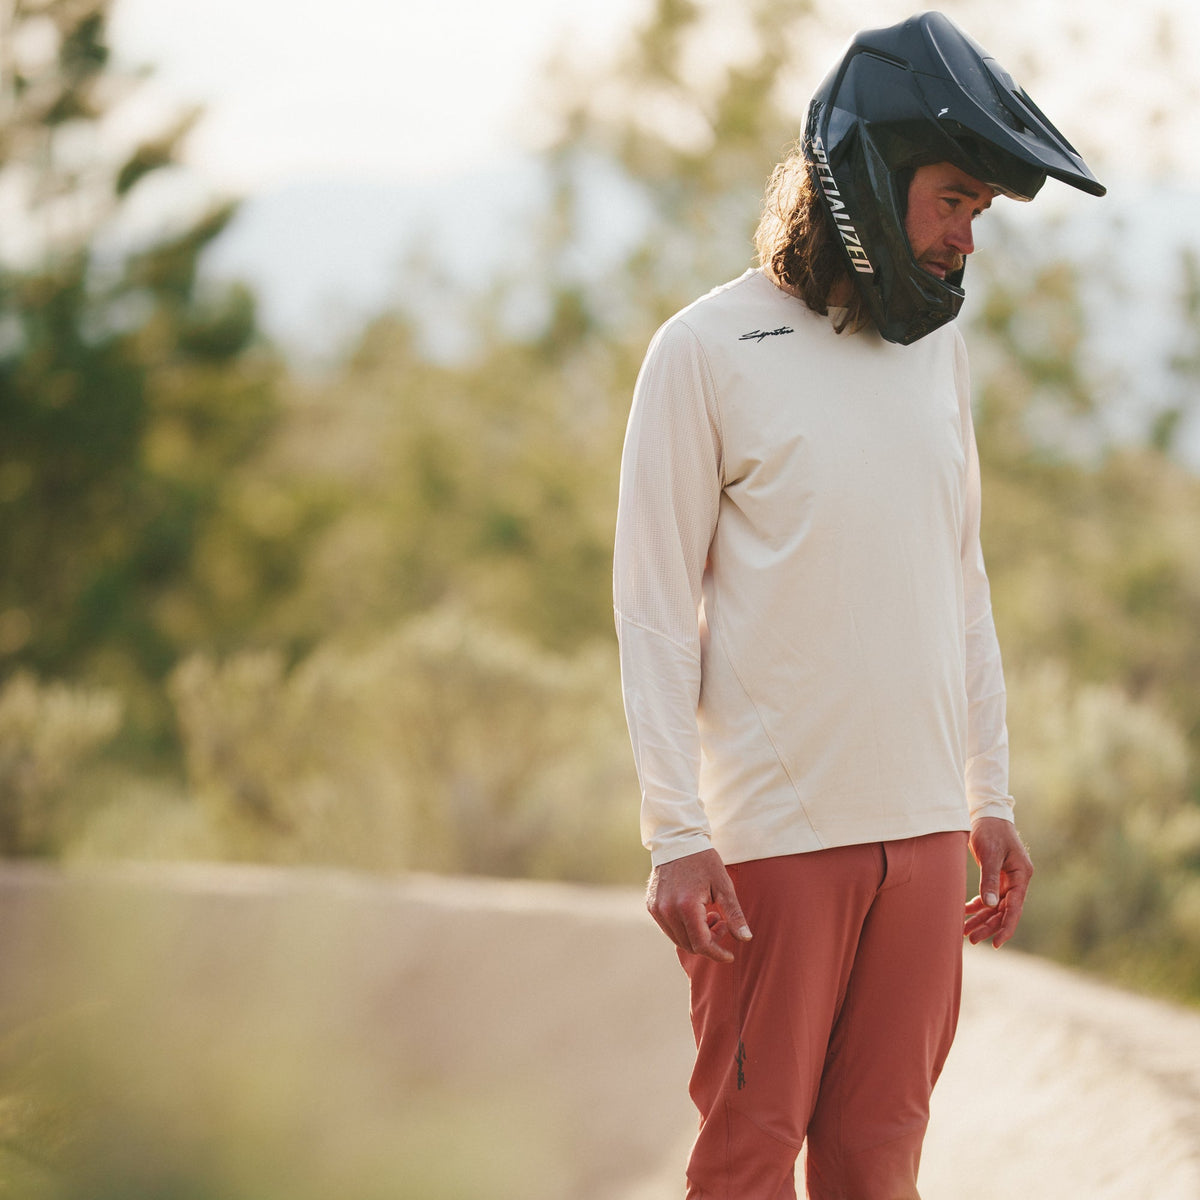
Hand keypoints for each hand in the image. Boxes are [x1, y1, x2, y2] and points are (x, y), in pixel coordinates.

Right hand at [646, 848, 752, 962]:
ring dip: (696, 936)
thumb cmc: (703, 861)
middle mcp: (667, 910)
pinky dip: (684, 928)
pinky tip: (695, 912)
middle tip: (721, 923)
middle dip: (710, 942)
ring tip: (709, 916)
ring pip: (679, 939)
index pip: (702, 944)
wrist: (677, 841)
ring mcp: (657, 909)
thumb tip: (746, 939)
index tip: (730, 955)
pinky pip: (669, 928)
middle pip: (690, 945)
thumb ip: (734, 914)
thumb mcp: (724, 885)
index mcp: (687, 906)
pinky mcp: (651, 906)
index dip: (718, 953)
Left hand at [964, 816, 1032, 948]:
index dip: (1005, 927)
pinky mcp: (996, 877)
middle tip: (971, 939)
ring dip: (981, 918)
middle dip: (988, 926)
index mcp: (1021, 876)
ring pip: (995, 906)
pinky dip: (977, 905)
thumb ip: (989, 879)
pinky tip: (964, 912)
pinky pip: (988, 897)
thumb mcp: (990, 854)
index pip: (1014, 908)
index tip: (996, 944)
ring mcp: (1007, 880)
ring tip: (964, 931)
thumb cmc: (990, 831)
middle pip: (1003, 911)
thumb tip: (989, 905)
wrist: (987, 814)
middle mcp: (1017, 881)